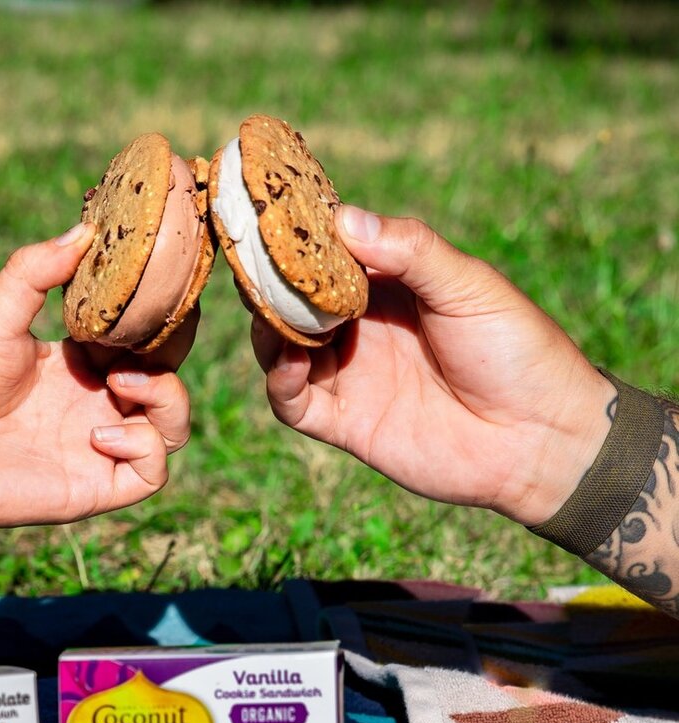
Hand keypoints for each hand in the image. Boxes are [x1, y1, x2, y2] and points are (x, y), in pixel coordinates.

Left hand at [0, 223, 193, 529]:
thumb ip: (35, 272)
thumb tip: (84, 229)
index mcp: (82, 365)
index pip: (143, 341)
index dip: (159, 321)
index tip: (160, 294)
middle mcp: (97, 404)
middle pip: (169, 382)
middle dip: (169, 359)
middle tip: (137, 343)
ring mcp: (100, 447)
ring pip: (172, 428)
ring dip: (167, 401)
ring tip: (121, 384)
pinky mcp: (94, 488)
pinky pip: (151, 474)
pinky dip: (142, 448)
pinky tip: (97, 434)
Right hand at [251, 207, 615, 526]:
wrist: (538, 438)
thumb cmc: (515, 351)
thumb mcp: (468, 287)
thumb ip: (410, 250)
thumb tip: (344, 217)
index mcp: (390, 286)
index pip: (328, 256)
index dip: (299, 238)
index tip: (269, 217)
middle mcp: (361, 328)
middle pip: (295, 301)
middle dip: (271, 284)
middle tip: (252, 266)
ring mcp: (350, 375)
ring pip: (282, 348)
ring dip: (270, 329)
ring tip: (269, 313)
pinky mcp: (344, 423)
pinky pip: (293, 403)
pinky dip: (279, 381)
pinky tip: (288, 360)